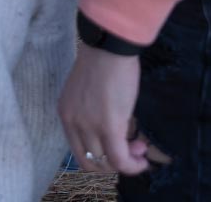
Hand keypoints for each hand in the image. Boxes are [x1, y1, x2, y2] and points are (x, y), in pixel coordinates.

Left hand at [58, 43, 150, 175]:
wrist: (109, 45)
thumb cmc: (103, 58)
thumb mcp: (88, 89)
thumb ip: (91, 110)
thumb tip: (112, 128)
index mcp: (66, 113)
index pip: (77, 151)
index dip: (100, 156)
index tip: (117, 145)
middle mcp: (73, 124)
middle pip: (90, 161)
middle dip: (112, 162)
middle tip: (131, 148)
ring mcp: (90, 127)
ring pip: (105, 164)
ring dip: (125, 162)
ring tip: (140, 149)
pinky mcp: (109, 127)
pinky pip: (120, 159)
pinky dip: (133, 166)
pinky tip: (144, 160)